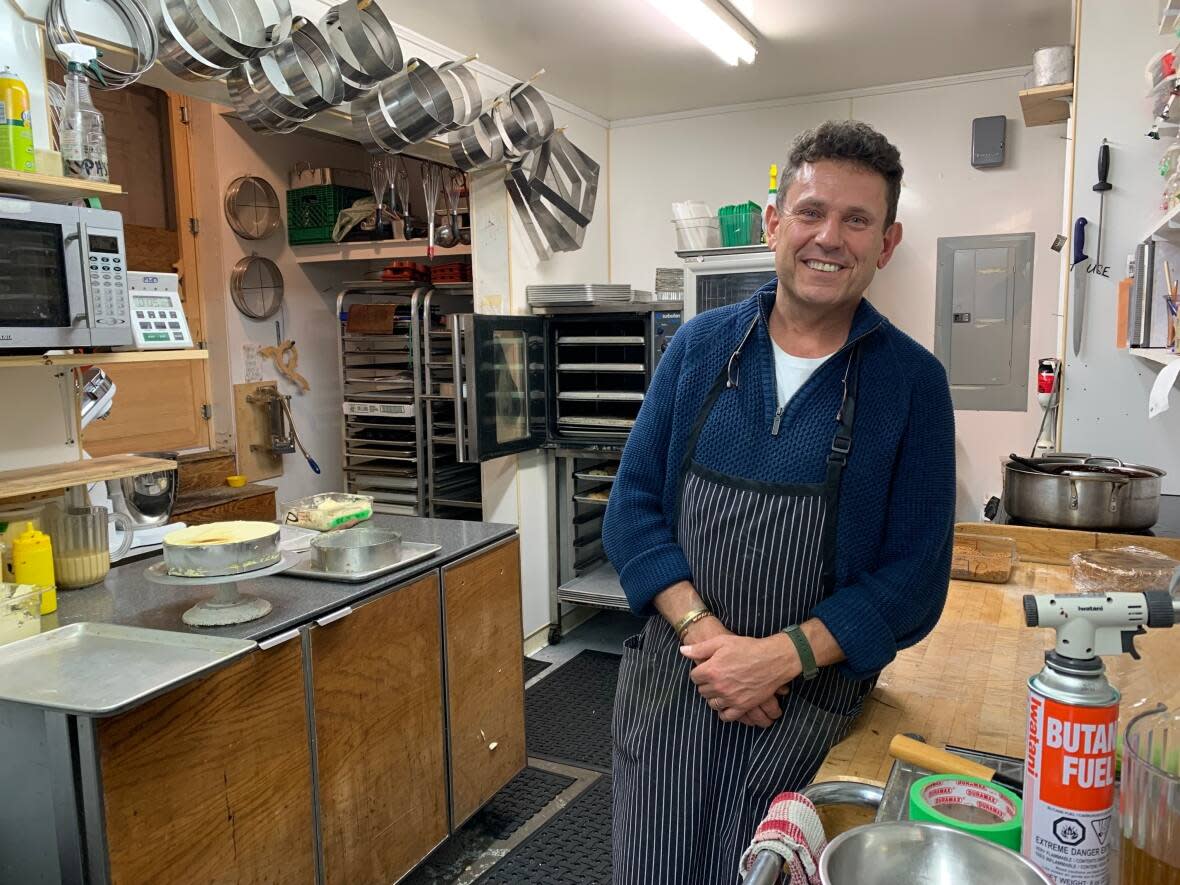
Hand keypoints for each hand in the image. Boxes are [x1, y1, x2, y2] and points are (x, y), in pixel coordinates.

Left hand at [682, 633, 800, 722]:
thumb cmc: (747, 648)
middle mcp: (719, 686)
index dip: (699, 672)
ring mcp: (730, 698)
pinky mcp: (742, 706)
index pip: (694, 677)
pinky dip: (723, 712)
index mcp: (711, 670)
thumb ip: (700, 648)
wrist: (772, 659)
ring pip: (712, 703)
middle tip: (714, 678)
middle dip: (706, 684)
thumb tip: (682, 651)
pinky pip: (726, 716)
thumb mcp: (722, 642)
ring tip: (720, 689)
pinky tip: (726, 704)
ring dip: (714, 697)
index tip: (706, 669)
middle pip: (702, 691)